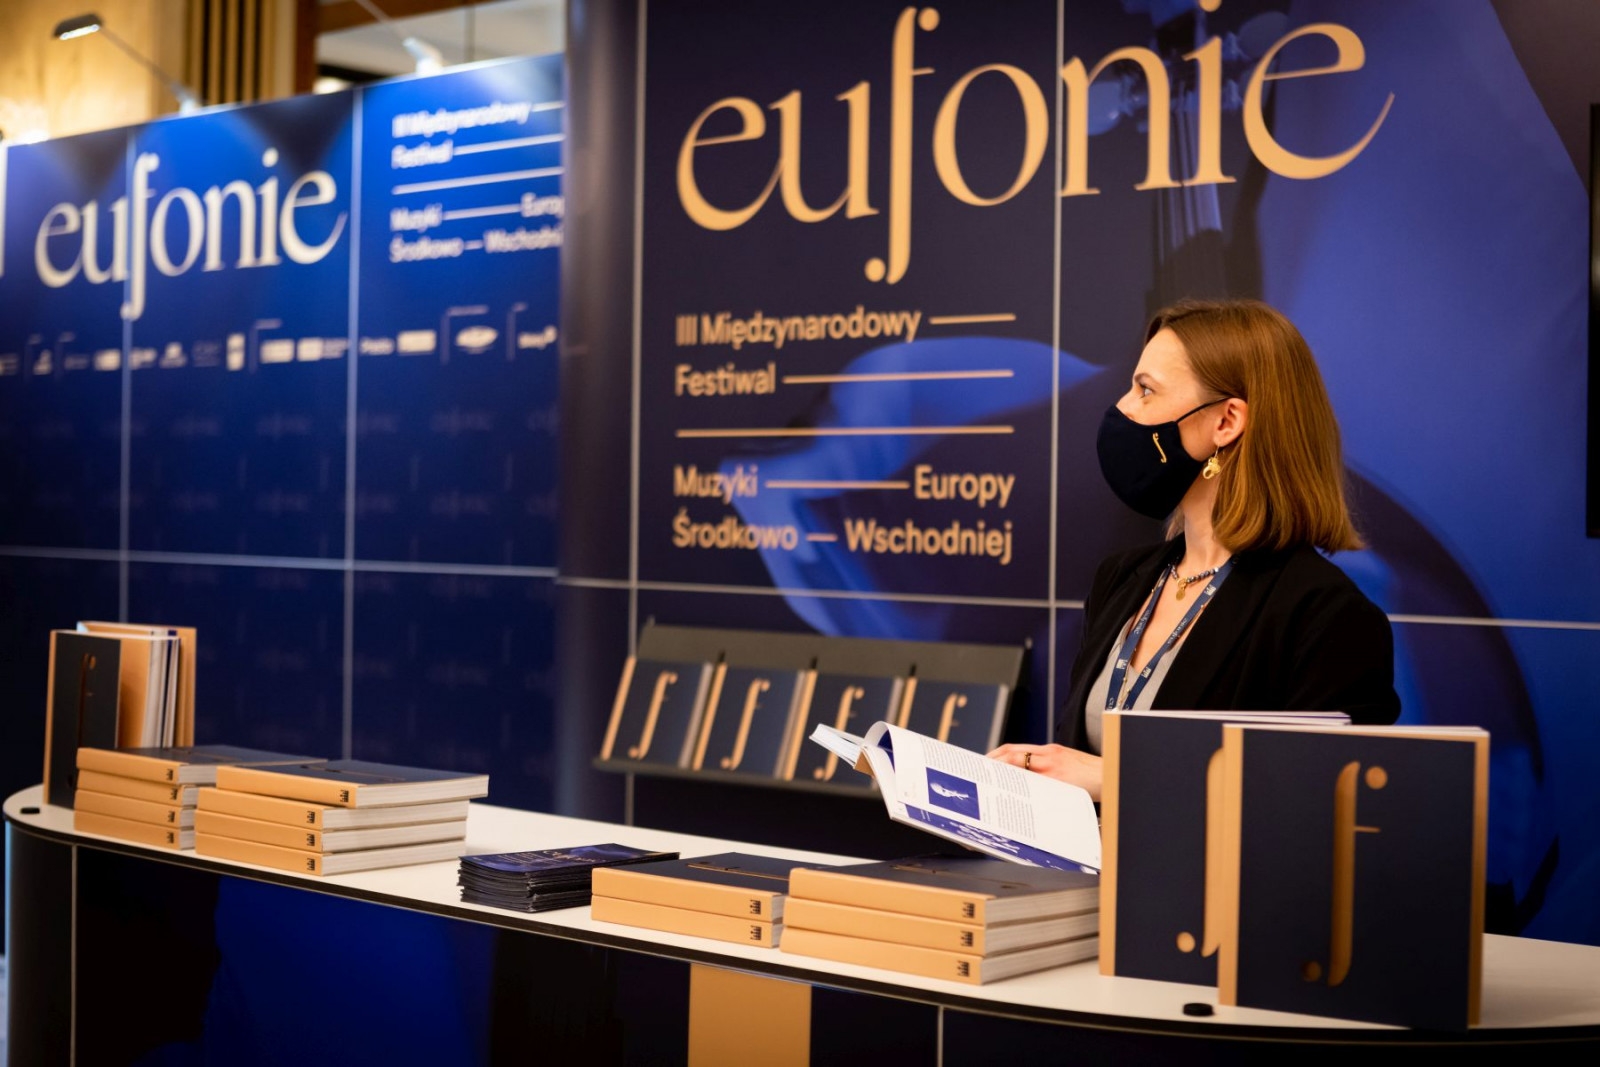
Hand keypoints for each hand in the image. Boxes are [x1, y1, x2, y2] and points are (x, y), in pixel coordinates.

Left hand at [986, 743, 1102, 801]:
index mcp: (1050, 751)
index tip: (983, 764)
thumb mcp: (1069, 765)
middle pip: (1011, 754)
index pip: (1015, 749)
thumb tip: (1028, 783)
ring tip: (989, 785)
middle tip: (979, 775)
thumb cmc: (1093, 775)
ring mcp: (1054, 766)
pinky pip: (1036, 784)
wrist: (1115, 774)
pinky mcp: (1061, 779)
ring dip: (1002, 774)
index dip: (995, 755)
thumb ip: (1049, 769)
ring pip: (1019, 764)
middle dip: (992, 763)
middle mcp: (1049, 755)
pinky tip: (1013, 798)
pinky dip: (1022, 789)